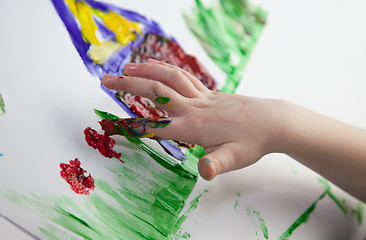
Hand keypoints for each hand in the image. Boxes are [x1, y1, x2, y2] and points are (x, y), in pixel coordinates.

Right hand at [102, 59, 285, 180]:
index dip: (131, 126)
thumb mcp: (235, 158)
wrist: (271, 121)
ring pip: (169, 78)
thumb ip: (217, 163)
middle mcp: (193, 108)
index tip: (110, 124)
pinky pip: (183, 77)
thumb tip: (205, 172)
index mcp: (194, 127)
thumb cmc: (252, 142)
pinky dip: (166, 69)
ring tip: (127, 67)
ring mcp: (200, 97)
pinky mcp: (207, 92)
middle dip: (128, 85)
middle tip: (106, 80)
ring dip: (145, 70)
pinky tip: (156, 67)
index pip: (156, 127)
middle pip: (155, 92)